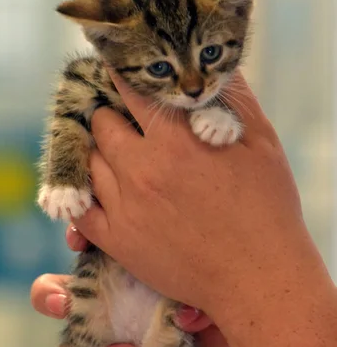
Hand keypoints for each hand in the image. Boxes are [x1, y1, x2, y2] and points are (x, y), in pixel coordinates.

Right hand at [31, 261, 244, 346]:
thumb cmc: (231, 311)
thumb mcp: (211, 291)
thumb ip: (191, 288)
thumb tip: (183, 315)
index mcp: (126, 274)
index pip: (86, 250)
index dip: (75, 238)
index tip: (77, 242)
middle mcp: (113, 309)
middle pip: (54, 299)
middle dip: (47, 295)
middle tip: (61, 301)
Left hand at [71, 70, 303, 330]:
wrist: (256, 277)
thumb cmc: (266, 210)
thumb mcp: (261, 144)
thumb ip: (234, 99)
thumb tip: (214, 68)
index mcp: (175, 140)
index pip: (130, 92)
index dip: (124, 79)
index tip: (120, 74)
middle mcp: (141, 168)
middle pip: (102, 124)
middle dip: (113, 116)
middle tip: (125, 122)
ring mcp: (124, 206)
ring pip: (88, 162)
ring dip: (99, 153)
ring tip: (116, 156)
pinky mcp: (117, 241)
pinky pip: (81, 209)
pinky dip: (83, 195)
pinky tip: (96, 190)